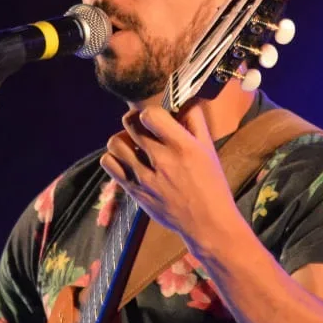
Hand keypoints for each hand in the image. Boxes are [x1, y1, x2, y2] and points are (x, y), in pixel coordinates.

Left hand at [100, 104, 240, 247]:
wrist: (206, 224)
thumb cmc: (211, 184)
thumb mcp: (209, 149)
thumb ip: (196, 121)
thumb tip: (185, 99)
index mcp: (182, 146)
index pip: (150, 114)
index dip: (151, 112)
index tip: (157, 119)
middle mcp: (161, 160)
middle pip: (130, 123)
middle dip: (135, 120)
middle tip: (143, 126)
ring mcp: (145, 177)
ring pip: (115, 143)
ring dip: (122, 138)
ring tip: (133, 144)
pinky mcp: (135, 191)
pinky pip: (110, 164)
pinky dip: (114, 157)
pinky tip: (127, 160)